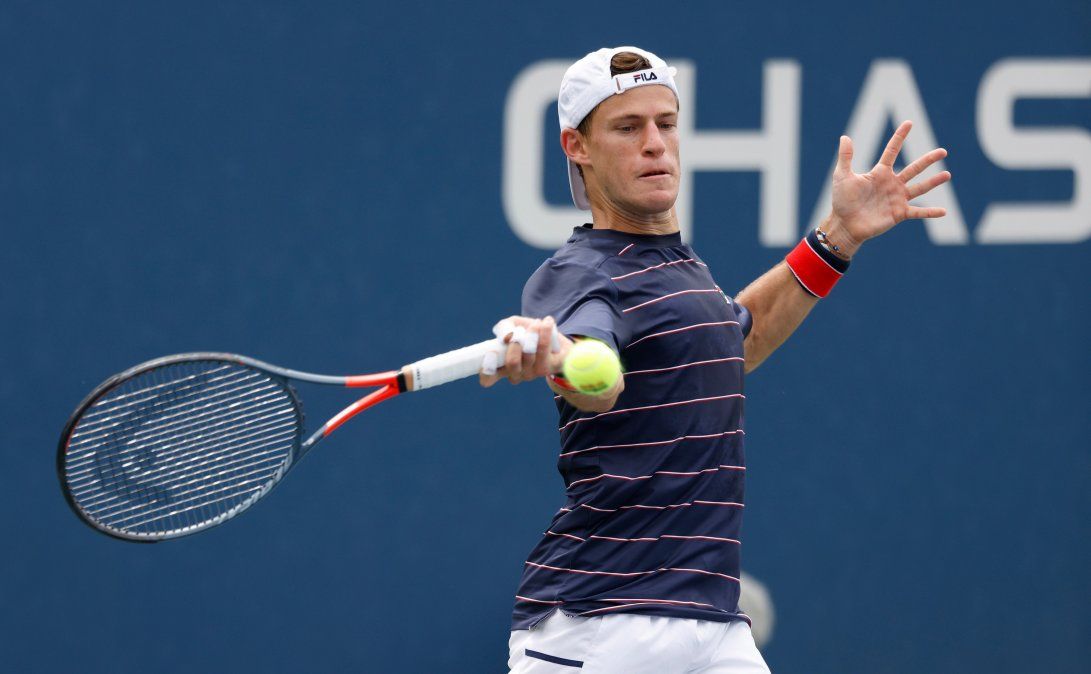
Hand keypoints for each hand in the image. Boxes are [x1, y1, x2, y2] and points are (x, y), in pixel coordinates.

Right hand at [479, 316, 573, 387]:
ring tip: (536, 323)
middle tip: (519, 332)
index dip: (486, 369)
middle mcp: (515, 374)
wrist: (558, 344)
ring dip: (532, 333)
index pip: (488, 378)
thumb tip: (507, 336)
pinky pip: (544, 349)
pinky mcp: (547, 369)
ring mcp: (531, 374)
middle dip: (515, 343)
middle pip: (511, 362)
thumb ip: (505, 327)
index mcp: (501, 367)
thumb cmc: (529, 335)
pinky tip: (547, 322)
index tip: (491, 353)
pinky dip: (545, 332)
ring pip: (529, 354)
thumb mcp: (513, 326)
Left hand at [823, 120, 950, 256]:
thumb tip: (845, 137)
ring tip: (947, 174)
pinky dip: (930, 212)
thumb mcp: (842, 177)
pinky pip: (918, 212)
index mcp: (880, 173)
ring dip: (934, 182)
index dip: (899, 137)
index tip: (909, 123)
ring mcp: (897, 198)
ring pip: (920, 188)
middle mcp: (892, 184)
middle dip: (928, 160)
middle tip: (943, 151)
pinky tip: (944, 211)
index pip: (892, 151)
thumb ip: (846, 157)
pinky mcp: (899, 214)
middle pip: (914, 168)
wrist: (844, 224)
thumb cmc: (842, 201)